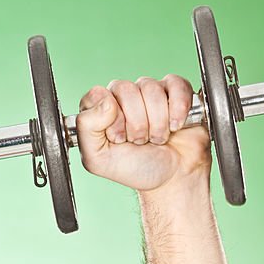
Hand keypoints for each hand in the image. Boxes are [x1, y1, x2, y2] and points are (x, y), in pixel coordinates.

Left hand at [76, 75, 211, 192]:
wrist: (173, 178)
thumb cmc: (136, 169)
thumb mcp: (98, 159)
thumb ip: (86, 128)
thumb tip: (105, 101)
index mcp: (99, 110)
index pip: (98, 95)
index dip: (111, 118)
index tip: (119, 138)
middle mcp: (122, 97)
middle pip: (125, 89)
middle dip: (136, 123)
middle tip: (139, 141)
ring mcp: (149, 92)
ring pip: (150, 88)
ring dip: (158, 121)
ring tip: (158, 138)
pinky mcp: (176, 91)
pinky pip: (176, 84)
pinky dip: (178, 108)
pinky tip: (175, 125)